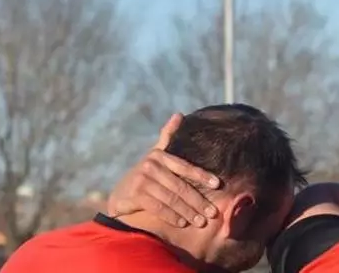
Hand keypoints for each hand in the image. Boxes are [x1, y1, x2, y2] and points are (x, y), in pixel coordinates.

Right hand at [107, 113, 220, 227]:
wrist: (120, 194)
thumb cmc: (145, 174)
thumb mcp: (156, 154)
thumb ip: (167, 137)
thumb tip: (179, 114)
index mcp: (160, 155)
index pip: (185, 167)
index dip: (202, 175)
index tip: (218, 184)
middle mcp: (151, 165)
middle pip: (180, 186)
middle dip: (198, 201)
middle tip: (212, 212)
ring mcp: (142, 180)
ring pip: (172, 198)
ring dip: (188, 212)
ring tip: (201, 221)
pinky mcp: (136, 195)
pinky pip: (159, 207)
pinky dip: (172, 216)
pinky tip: (182, 223)